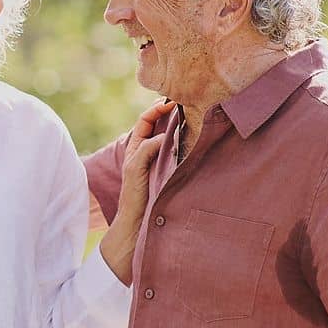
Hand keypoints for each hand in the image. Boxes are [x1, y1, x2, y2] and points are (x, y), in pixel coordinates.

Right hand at [98, 101, 176, 279]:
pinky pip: (144, 148)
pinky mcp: (134, 171)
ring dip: (157, 116)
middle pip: (143, 122)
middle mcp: (135, 155)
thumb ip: (173, 168)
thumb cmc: (152, 211)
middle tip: (175, 97)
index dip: (159, 113)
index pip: (147, 126)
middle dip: (157, 107)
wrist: (135, 231)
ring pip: (142, 130)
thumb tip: (195, 158)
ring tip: (172, 105)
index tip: (176, 103)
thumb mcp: (165, 184)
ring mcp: (133, 162)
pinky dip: (155, 141)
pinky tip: (167, 136)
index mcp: (142, 157)